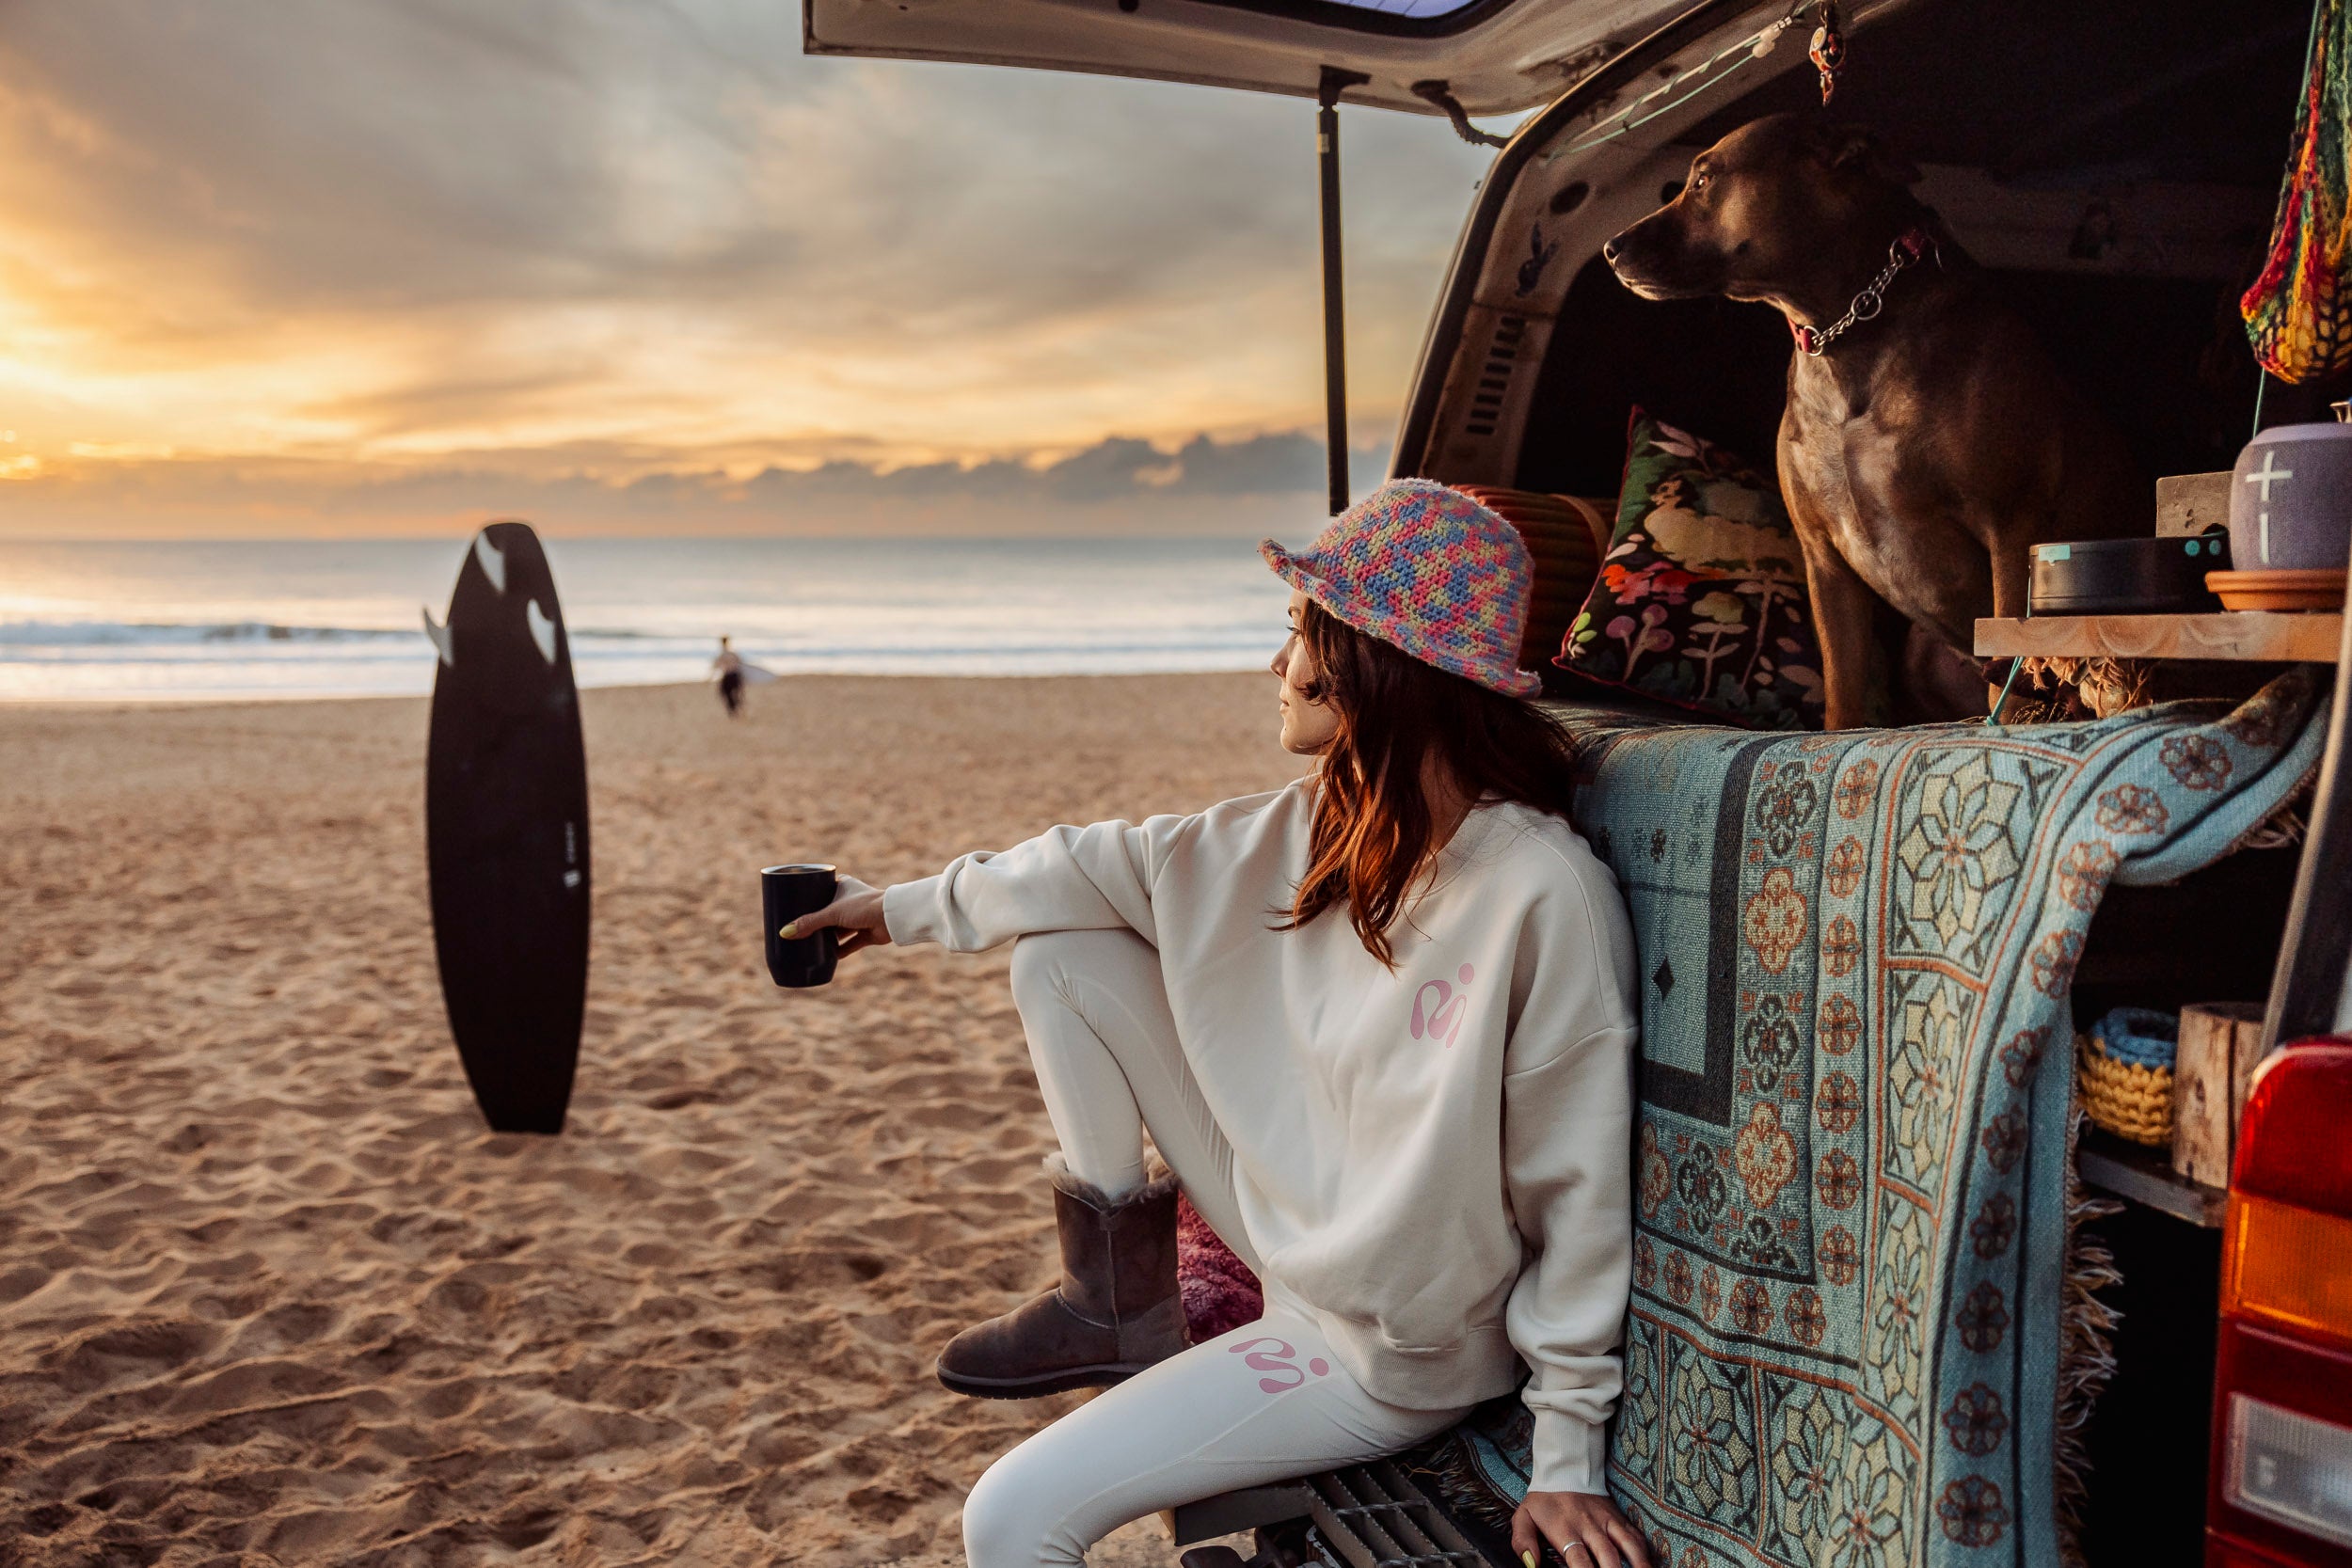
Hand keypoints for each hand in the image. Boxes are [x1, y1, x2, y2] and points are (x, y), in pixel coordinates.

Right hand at [782, 875, 893, 957]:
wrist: (892, 917)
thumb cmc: (864, 906)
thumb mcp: (832, 913)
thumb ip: (810, 923)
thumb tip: (785, 933)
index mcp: (844, 886)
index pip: (823, 890)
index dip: (810, 897)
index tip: (795, 905)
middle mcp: (851, 900)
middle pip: (829, 912)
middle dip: (817, 921)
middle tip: (799, 929)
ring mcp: (860, 917)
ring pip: (840, 929)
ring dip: (828, 937)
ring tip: (809, 944)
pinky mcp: (867, 933)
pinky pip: (851, 944)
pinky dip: (841, 950)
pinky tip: (829, 958)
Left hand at [1512, 1490, 1650, 1567]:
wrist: (1565, 1468)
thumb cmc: (1543, 1500)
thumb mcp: (1523, 1517)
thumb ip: (1522, 1542)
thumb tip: (1531, 1565)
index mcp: (1566, 1529)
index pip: (1579, 1561)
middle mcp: (1590, 1526)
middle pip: (1608, 1557)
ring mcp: (1608, 1521)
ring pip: (1629, 1545)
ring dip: (1638, 1565)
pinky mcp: (1619, 1517)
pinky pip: (1636, 1536)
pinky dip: (1644, 1552)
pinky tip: (1647, 1565)